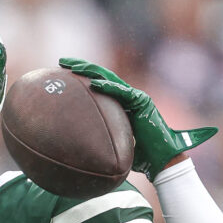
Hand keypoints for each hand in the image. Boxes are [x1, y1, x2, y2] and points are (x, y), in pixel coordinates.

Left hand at [59, 57, 216, 181]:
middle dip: (82, 68)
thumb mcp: (114, 145)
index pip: (98, 85)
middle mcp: (128, 97)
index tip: (63, 73)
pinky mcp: (142, 102)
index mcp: (120, 104)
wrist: (160, 160)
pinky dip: (109, 87)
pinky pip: (123, 93)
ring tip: (73, 67)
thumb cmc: (139, 157)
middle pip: (101, 77)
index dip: (81, 77)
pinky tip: (94, 84)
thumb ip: (101, 139)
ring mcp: (136, 98)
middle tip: (62, 62)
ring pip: (110, 79)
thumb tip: (78, 148)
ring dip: (91, 71)